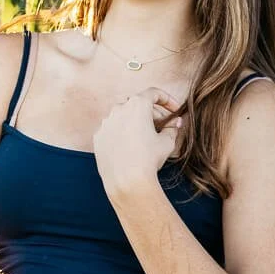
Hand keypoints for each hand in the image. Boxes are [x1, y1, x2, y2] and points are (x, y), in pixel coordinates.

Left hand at [93, 86, 181, 201]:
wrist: (126, 180)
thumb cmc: (148, 159)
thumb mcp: (167, 142)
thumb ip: (172, 127)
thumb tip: (176, 123)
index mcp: (137, 105)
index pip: (154, 93)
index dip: (167, 100)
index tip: (174, 111)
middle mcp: (118, 109)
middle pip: (138, 104)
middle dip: (152, 112)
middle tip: (163, 125)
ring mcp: (105, 123)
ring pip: (123, 115)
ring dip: (136, 121)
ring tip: (146, 136)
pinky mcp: (98, 136)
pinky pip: (112, 129)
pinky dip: (122, 132)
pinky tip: (130, 145)